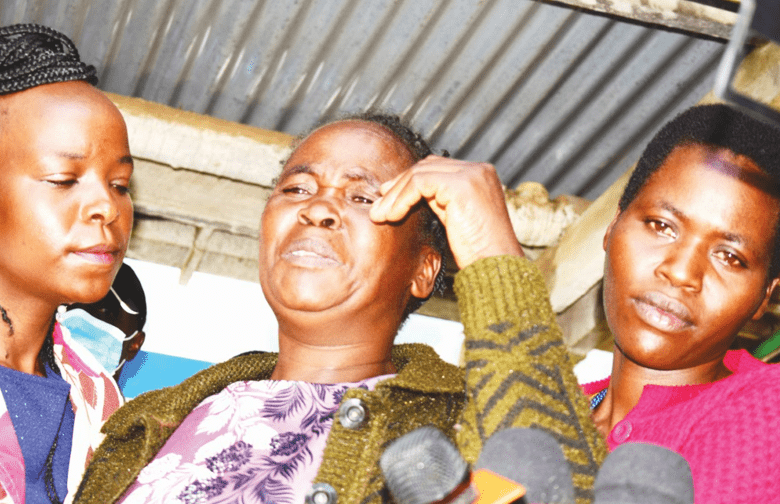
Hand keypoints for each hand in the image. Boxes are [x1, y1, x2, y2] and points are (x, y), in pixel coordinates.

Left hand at [370, 155, 522, 268]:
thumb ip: (439, 201)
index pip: (437, 167)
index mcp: (480, 175)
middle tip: (379, 205)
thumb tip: (408, 195)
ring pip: (419, 174)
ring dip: (395, 195)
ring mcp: (471, 174)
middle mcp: (478, 169)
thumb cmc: (477, 251)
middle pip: (426, 166)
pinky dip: (401, 199)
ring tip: (380, 215)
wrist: (495, 266)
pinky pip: (419, 184)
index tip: (388, 198)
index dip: (409, 181)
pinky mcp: (460, 185)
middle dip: (398, 185)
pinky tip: (392, 216)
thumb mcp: (455, 218)